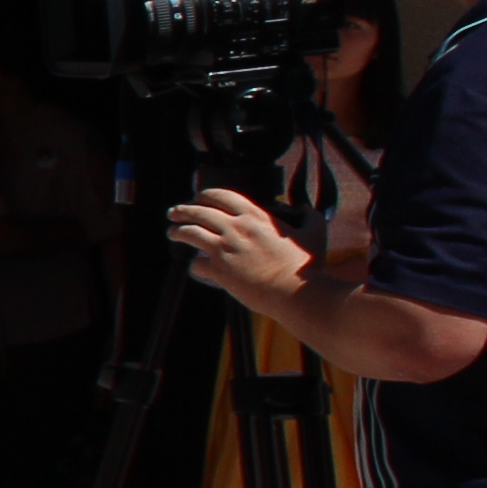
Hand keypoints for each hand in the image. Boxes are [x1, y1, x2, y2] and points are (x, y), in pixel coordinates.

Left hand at [165, 188, 309, 299]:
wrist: (296, 292)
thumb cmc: (306, 265)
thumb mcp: (314, 233)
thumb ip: (309, 215)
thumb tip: (305, 206)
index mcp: (256, 217)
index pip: (222, 196)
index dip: (206, 194)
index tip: (199, 197)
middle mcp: (236, 228)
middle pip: (199, 211)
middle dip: (183, 210)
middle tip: (174, 212)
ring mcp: (225, 249)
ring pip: (189, 233)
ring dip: (177, 231)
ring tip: (172, 232)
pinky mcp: (219, 270)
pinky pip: (195, 264)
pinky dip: (193, 266)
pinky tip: (194, 267)